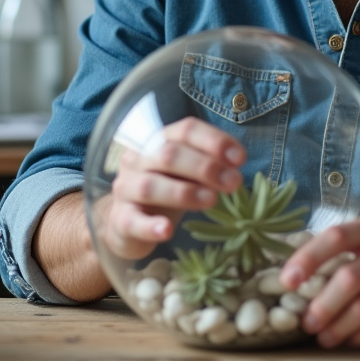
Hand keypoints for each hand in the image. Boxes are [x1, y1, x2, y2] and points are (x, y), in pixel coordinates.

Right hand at [101, 117, 244, 259]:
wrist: (128, 222)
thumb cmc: (166, 190)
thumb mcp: (187, 173)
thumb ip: (208, 164)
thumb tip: (235, 165)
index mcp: (157, 141)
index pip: (185, 130)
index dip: (213, 141)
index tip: (239, 158)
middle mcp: (137, 159)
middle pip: (168, 154)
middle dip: (205, 167)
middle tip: (233, 182)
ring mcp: (125, 188)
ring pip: (150, 186)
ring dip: (183, 192)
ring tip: (211, 200)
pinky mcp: (120, 219)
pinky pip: (132, 221)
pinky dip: (150, 226)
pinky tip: (167, 230)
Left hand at [278, 213, 359, 347]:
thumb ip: (347, 252)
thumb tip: (295, 275)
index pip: (339, 236)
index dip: (308, 258)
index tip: (287, 281)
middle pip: (350, 277)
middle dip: (321, 304)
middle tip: (306, 321)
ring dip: (336, 326)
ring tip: (322, 336)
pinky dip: (358, 337)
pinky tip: (348, 340)